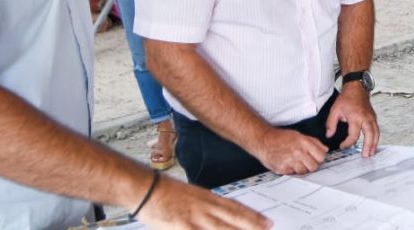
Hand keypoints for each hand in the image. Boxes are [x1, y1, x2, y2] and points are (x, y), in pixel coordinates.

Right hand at [135, 174, 270, 228]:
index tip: (267, 222)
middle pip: (234, 219)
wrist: (145, 188)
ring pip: (222, 229)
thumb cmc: (166, 193)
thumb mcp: (192, 195)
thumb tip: (221, 215)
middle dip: (252, 227)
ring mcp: (195, 218)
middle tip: (268, 229)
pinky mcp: (182, 227)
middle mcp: (205, 208)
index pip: (236, 208)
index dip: (253, 216)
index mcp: (208, 198)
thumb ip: (207, 206)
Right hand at [251, 128, 327, 174]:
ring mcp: (291, 161)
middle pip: (314, 166)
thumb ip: (314, 142)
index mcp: (304, 143)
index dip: (319, 158)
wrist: (264, 140)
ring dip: (302, 168)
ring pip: (304, 172)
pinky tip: (288, 163)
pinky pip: (293, 174)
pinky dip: (292, 170)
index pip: (321, 157)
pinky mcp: (283, 169)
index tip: (316, 158)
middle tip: (306, 161)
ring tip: (295, 162)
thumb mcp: (299, 135)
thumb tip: (325, 149)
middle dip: (311, 165)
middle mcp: (298, 152)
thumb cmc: (280, 137)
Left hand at [327, 84, 379, 156]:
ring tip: (371, 153)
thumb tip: (329, 135)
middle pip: (370, 135)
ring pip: (376, 133)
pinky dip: (376, 138)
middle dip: (368, 146)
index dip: (348, 143)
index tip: (342, 146)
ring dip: (374, 144)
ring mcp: (371, 117)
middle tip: (365, 156)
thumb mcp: (335, 109)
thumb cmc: (347, 98)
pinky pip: (377, 130)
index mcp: (355, 116)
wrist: (357, 88)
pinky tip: (373, 144)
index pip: (354, 134)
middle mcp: (366, 118)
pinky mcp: (374, 118)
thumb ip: (331, 123)